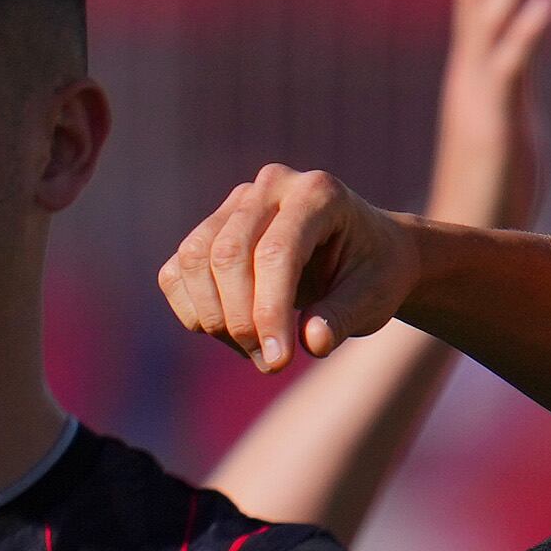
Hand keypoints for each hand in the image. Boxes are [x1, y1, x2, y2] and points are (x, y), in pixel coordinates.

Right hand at [157, 167, 415, 376]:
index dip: (269, 311)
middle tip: (272, 363)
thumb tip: (312, 342)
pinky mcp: (211, 228)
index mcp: (318, 193)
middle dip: (241, 320)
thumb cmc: (373, 274)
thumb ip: (343, 318)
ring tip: (258, 352)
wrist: (367, 254)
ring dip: (215, 320)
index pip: (276, 252)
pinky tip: (234, 336)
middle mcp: (272, 186)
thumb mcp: (374, 298)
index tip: (278, 362)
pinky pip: (177, 273)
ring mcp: (236, 204)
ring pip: (194, 261)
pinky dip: (196, 313)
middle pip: (227, 254)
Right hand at [426, 0, 550, 230]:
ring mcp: (478, 98)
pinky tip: (547, 4)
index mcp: (481, 74)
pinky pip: (507, 72)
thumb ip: (513, 86)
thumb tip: (523, 57)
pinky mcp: (492, 127)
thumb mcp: (509, 128)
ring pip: (492, 18)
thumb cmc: (492, 198)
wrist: (462, 248)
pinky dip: (525, 34)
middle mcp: (473, 76)